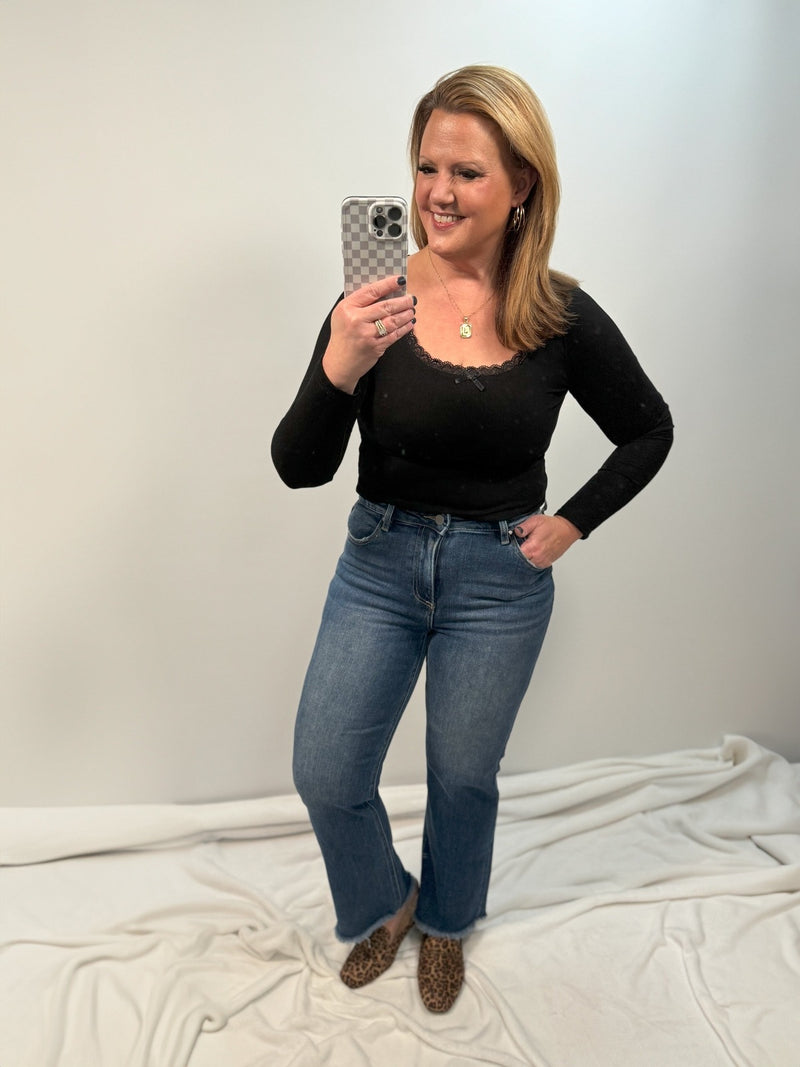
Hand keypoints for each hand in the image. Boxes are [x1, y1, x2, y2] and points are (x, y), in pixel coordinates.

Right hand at [322, 276, 415, 393]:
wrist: (339, 364)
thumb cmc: (342, 338)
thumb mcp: (343, 316)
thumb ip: (359, 304)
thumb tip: (384, 291)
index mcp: (347, 308)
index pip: (371, 292)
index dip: (388, 284)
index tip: (400, 280)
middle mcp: (356, 320)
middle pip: (385, 306)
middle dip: (402, 301)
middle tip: (411, 298)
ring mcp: (366, 335)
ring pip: (392, 320)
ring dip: (405, 314)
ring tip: (412, 310)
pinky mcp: (375, 347)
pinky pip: (394, 335)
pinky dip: (404, 328)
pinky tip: (409, 323)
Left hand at [513, 514, 581, 567]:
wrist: (567, 530)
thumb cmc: (552, 525)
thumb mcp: (535, 520)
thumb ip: (523, 527)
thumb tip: (515, 532)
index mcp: (533, 546)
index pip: (516, 555)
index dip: (513, 550)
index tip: (513, 545)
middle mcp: (538, 556)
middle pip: (521, 561)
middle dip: (519, 554)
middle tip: (522, 545)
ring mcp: (543, 561)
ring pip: (528, 564)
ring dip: (526, 558)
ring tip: (529, 548)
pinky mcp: (547, 563)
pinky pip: (535, 565)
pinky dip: (533, 560)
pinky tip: (534, 553)